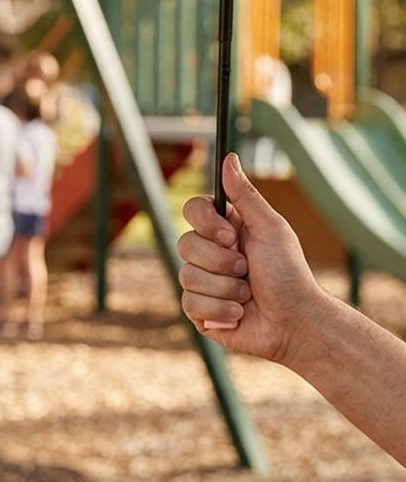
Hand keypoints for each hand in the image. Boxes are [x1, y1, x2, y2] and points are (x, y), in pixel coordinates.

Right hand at [177, 153, 322, 364]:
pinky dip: (220, 309)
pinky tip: (238, 313)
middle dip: (221, 261)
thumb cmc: (289, 274)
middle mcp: (209, 252)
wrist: (297, 324)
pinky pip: (189, 303)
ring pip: (187, 275)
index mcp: (223, 229)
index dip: (205, 223)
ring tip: (247, 295)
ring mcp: (202, 281)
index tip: (230, 236)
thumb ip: (245, 195)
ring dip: (225, 288)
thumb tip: (229, 157)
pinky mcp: (199, 309)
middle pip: (185, 243)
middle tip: (247, 269)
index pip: (191, 210)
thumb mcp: (271, 229)